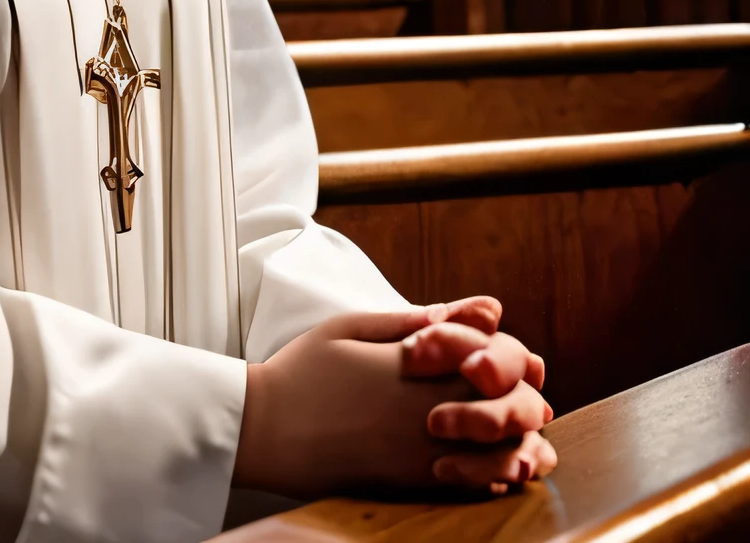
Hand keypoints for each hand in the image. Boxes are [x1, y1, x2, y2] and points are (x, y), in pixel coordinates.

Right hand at [232, 302, 556, 501]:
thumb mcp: (354, 327)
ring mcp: (424, 452)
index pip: (496, 359)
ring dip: (519, 441)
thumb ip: (417, 319)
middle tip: (520, 392)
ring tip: (520, 432)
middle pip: (511, 407)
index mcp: (418, 367)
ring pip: (503, 452)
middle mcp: (429, 411)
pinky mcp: (414, 484)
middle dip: (525, 399)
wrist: (268, 430)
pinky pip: (476, 483)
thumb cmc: (305, 371)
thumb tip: (482, 308)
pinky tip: (494, 464)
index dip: (512, 356)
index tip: (506, 353)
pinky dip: (495, 472)